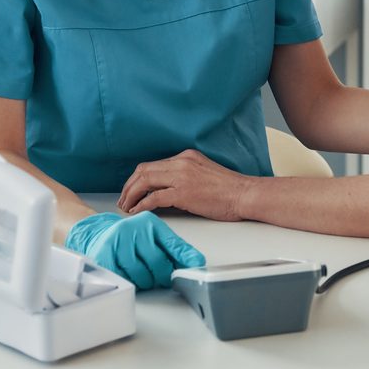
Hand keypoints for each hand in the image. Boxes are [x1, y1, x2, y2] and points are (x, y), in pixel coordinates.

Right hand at [64, 211, 204, 289]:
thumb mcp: (153, 235)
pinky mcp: (105, 257)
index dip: (186, 260)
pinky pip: (125, 279)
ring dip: (147, 281)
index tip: (195, 269)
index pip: (174, 245)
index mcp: (150, 224)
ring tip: (145, 274)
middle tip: (163, 277)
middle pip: (159, 264)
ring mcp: (118, 243)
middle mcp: (134, 230)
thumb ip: (174, 248)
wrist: (97, 231)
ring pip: (142, 276)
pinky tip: (131, 275)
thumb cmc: (129, 236)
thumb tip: (195, 262)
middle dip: (163, 276)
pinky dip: (131, 282)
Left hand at [117, 149, 248, 221]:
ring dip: (131, 194)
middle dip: (129, 186)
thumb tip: (164, 193)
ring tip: (126, 207)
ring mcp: (182, 176)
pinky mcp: (183, 192)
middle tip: (123, 200)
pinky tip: (137, 211)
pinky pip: (154, 197)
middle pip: (143, 170)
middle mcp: (181, 162)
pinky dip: (142, 204)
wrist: (245, 194)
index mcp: (186, 157)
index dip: (138, 179)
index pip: (153, 164)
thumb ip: (184, 178)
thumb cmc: (229, 190)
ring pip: (144, 180)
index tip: (132, 191)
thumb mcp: (203, 174)